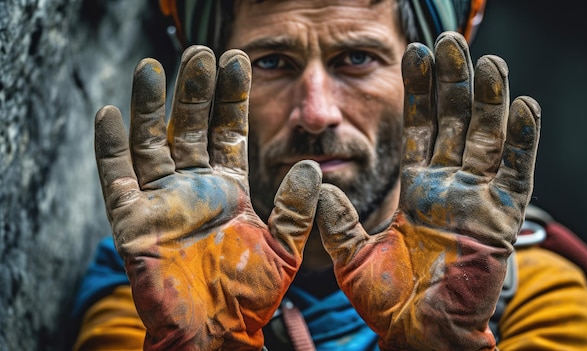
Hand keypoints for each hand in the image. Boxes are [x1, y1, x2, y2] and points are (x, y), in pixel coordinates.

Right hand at [94, 46, 321, 349]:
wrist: (216, 332)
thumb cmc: (249, 295)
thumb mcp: (283, 247)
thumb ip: (296, 209)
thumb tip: (312, 167)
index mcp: (229, 188)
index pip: (229, 132)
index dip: (232, 98)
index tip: (237, 60)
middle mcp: (194, 188)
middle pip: (191, 128)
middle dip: (195, 91)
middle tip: (200, 52)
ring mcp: (162, 201)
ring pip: (152, 144)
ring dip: (151, 107)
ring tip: (154, 68)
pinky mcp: (133, 221)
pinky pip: (117, 179)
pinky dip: (111, 148)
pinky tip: (111, 114)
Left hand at [315, 31, 539, 349]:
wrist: (417, 334)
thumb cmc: (386, 299)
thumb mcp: (351, 254)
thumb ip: (337, 219)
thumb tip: (314, 183)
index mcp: (415, 189)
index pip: (419, 130)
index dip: (419, 94)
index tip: (416, 55)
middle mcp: (448, 187)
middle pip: (455, 125)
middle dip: (453, 84)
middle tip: (451, 43)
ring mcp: (477, 201)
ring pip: (487, 141)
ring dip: (489, 102)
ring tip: (487, 63)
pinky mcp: (500, 222)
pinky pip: (515, 177)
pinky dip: (522, 145)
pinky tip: (523, 109)